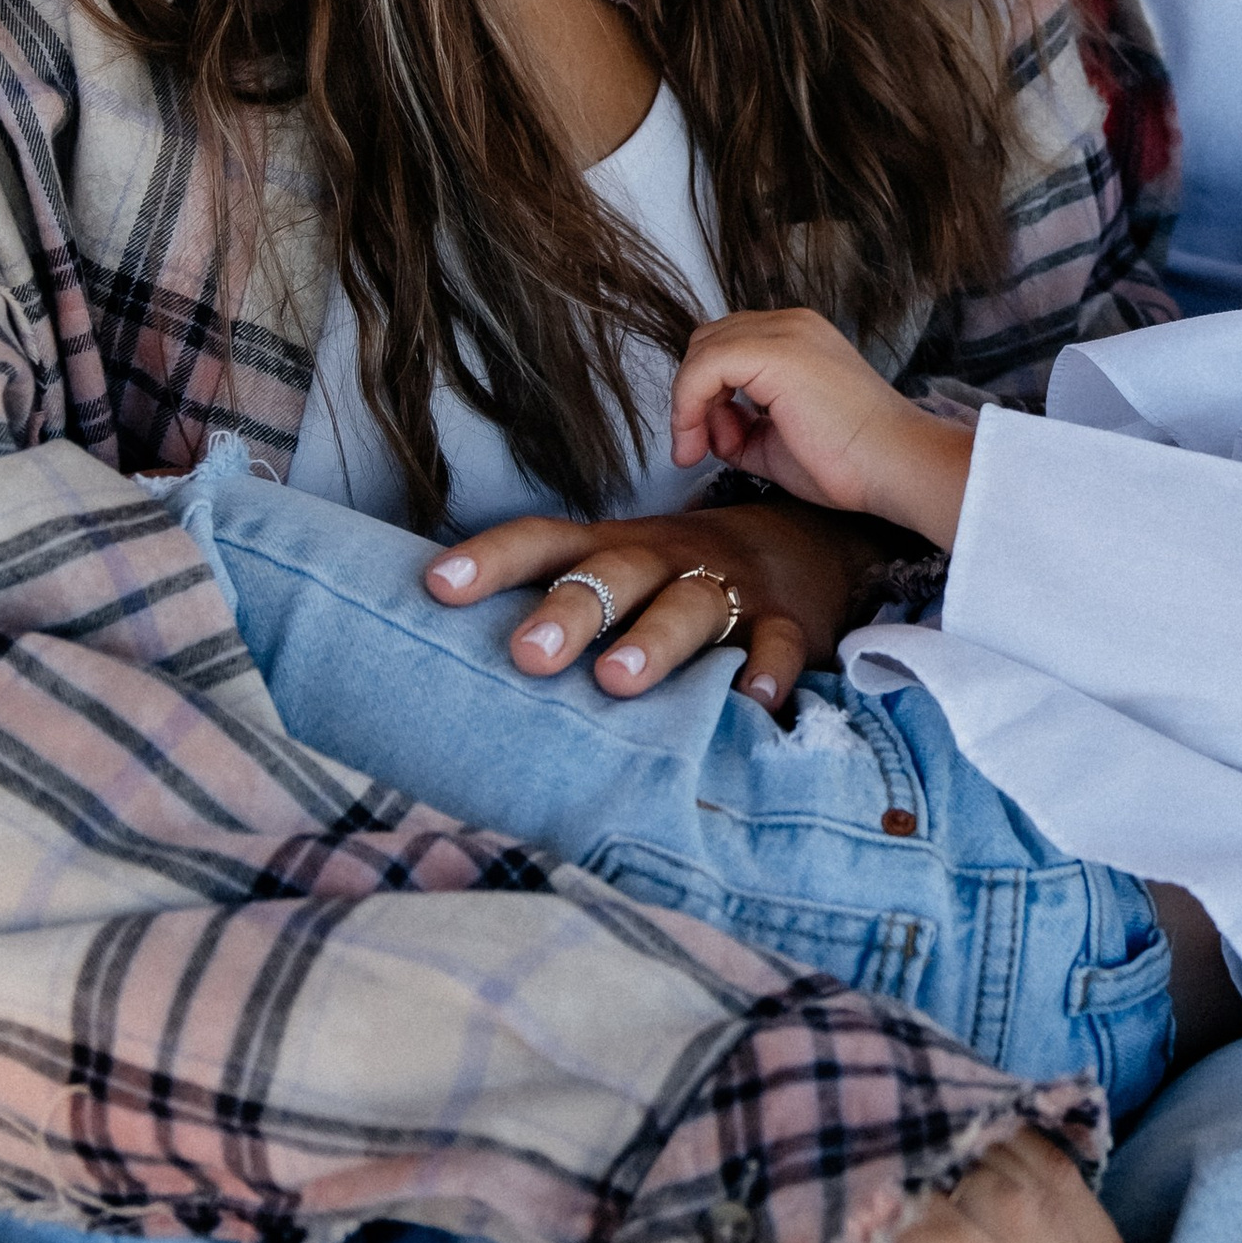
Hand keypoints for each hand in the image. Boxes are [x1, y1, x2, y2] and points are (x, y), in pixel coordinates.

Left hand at [424, 497, 887, 717]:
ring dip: (653, 641)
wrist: (803, 544)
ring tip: (616, 681)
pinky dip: (767, 670)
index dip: (492, 559)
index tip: (437, 585)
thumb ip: (552, 602)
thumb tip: (444, 654)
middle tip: (528, 654)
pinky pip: (778, 643)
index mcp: (614, 547)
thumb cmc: (677, 573)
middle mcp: (666, 559)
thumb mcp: (618, 568)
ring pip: (691, 605)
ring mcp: (728, 587)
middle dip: (571, 610)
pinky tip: (751, 701)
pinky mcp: (785, 621)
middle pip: (616, 573)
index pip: (544, 541)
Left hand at [670, 308, 973, 544]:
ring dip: (687, 404)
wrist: (895, 466)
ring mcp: (784, 332)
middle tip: (696, 448)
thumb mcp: (774, 442)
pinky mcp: (775, 352)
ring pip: (702, 351)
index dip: (704, 395)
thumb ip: (738, 427)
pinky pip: (704, 367)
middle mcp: (790, 325)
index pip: (727, 349)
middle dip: (692, 396)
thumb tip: (706, 427)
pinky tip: (699, 443)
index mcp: (798, 339)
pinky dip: (687, 404)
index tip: (705, 446)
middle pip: (708, 343)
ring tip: (698, 450)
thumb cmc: (852, 462)